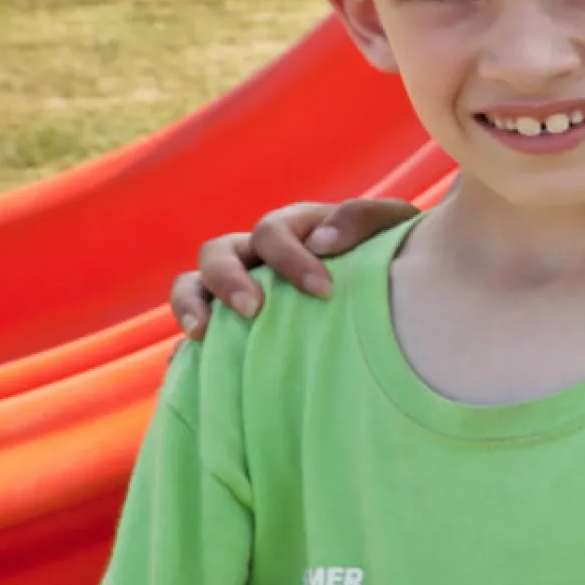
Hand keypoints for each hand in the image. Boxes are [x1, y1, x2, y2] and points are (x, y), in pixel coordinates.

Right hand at [169, 197, 421, 336]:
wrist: (400, 294)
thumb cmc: (392, 256)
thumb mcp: (391, 227)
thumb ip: (364, 219)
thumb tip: (323, 242)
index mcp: (291, 228)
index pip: (272, 232)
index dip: (290, 258)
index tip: (323, 291)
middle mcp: (256, 254)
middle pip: (217, 252)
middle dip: (229, 279)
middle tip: (254, 311)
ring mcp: (237, 288)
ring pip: (192, 284)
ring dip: (191, 305)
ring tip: (202, 335)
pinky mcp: (229, 328)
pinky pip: (195, 331)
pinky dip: (184, 346)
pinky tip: (187, 365)